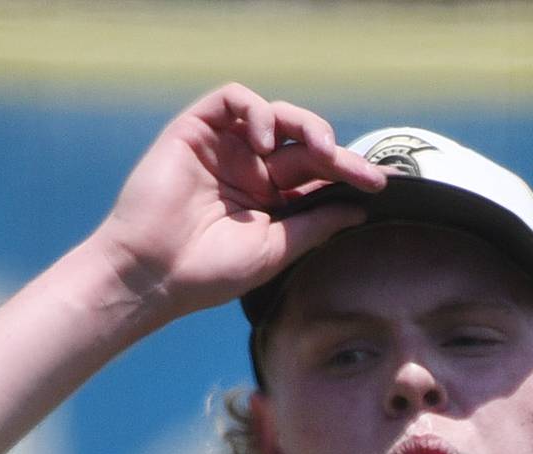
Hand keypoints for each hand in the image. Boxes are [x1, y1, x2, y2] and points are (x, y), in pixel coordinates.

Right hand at [93, 83, 386, 322]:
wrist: (154, 273)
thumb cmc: (208, 272)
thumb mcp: (275, 250)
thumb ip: (314, 226)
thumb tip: (358, 210)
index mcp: (269, 201)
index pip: (316, 176)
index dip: (348, 174)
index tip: (379, 185)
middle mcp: (250, 170)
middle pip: (303, 144)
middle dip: (335, 152)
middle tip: (358, 169)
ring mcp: (225, 148)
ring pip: (275, 116)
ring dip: (305, 125)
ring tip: (321, 147)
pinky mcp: (197, 130)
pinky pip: (233, 100)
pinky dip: (258, 110)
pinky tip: (269, 142)